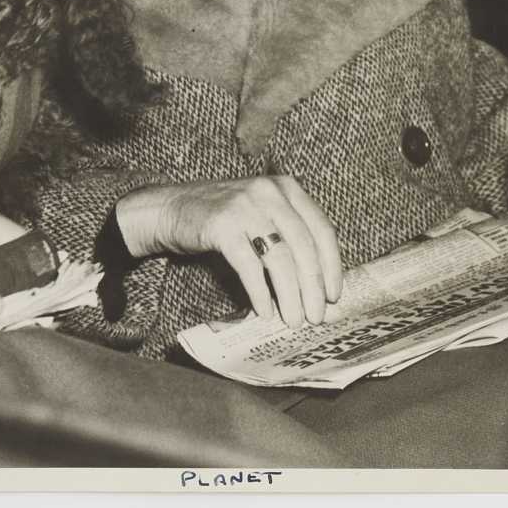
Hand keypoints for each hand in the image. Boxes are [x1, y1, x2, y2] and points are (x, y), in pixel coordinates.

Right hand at [117, 177, 343, 328]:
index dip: (331, 265)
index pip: (321, 229)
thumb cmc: (224, 218)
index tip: (334, 295)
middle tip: (316, 316)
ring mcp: (246, 206)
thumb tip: (318, 285)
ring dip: (290, 295)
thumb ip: (288, 234)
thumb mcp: (263, 213)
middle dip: (313, 287)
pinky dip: (260, 292)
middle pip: (303, 246)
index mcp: (287, 188)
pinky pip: (249, 266)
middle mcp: (270, 192)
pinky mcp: (222, 225)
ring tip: (293, 319)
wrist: (172, 208)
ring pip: (280, 258)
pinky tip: (265, 311)